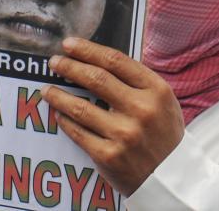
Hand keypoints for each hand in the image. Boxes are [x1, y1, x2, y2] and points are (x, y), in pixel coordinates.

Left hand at [41, 38, 183, 195]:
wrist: (171, 176)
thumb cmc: (164, 133)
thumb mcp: (162, 101)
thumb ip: (137, 81)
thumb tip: (98, 61)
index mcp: (156, 90)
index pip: (116, 61)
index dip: (88, 49)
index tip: (70, 44)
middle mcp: (142, 109)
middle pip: (96, 79)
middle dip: (69, 67)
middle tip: (54, 62)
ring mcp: (125, 134)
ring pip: (81, 107)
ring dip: (59, 95)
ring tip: (47, 89)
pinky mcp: (109, 156)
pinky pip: (78, 132)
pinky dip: (64, 120)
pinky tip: (58, 114)